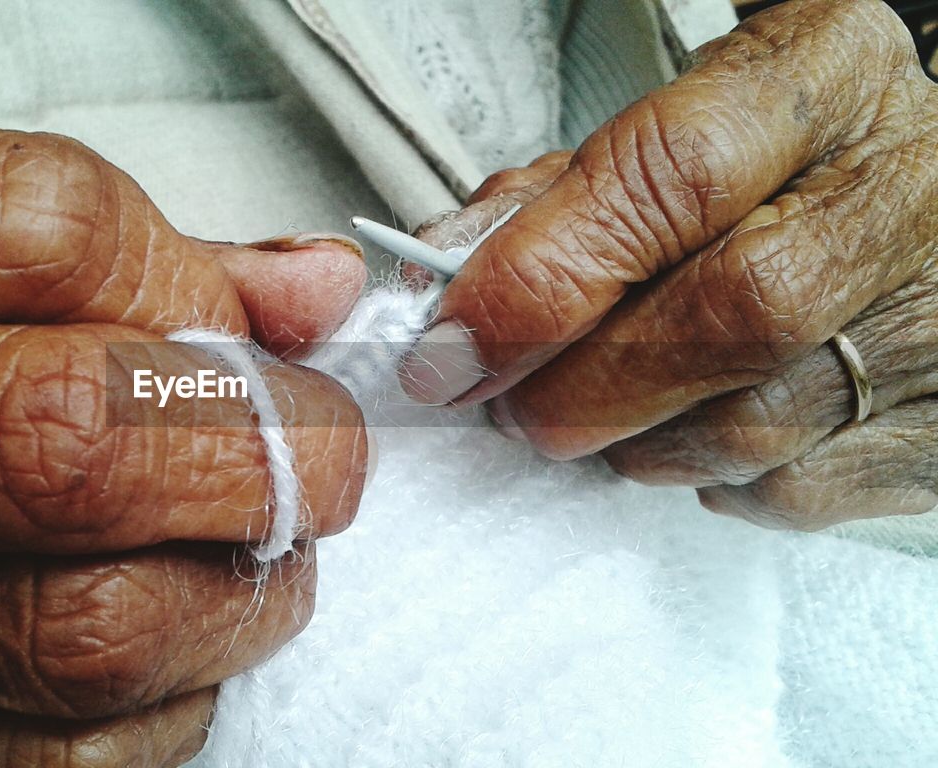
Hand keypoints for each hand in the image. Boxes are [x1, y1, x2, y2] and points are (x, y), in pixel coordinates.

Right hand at [0, 115, 369, 765]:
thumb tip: (305, 289)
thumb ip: (79, 243)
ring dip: (234, 593)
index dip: (188, 279)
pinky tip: (160, 653)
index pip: (35, 230)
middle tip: (317, 448)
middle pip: (66, 447)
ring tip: (254, 551)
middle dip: (259, 450)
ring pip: (78, 635)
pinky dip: (159, 715)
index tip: (240, 321)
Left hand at [401, 0, 937, 529]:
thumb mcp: (672, 136)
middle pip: (728, 315)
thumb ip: (555, 201)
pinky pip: (787, 489)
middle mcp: (905, 191)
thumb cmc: (777, 173)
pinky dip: (705, 474)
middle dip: (578, 383)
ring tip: (602, 402)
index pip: (673, 175)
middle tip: (508, 403)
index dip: (543, 274)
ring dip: (632, 439)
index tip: (452, 344)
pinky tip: (694, 421)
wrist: (920, 212)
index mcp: (822, 82)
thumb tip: (439, 284)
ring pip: (752, 426)